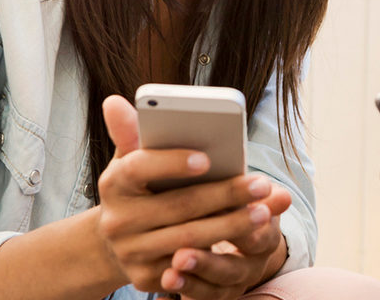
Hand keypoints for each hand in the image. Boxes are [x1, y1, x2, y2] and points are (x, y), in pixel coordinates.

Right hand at [96, 95, 291, 297]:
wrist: (115, 242)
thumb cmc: (138, 187)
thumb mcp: (133, 158)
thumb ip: (134, 131)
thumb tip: (115, 100)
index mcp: (114, 183)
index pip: (139, 168)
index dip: (172, 163)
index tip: (206, 158)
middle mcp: (117, 220)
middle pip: (178, 207)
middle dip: (224, 195)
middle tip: (261, 184)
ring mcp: (131, 252)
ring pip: (189, 239)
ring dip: (231, 225)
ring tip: (265, 210)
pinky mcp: (145, 278)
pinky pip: (190, 267)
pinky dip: (221, 252)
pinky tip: (249, 239)